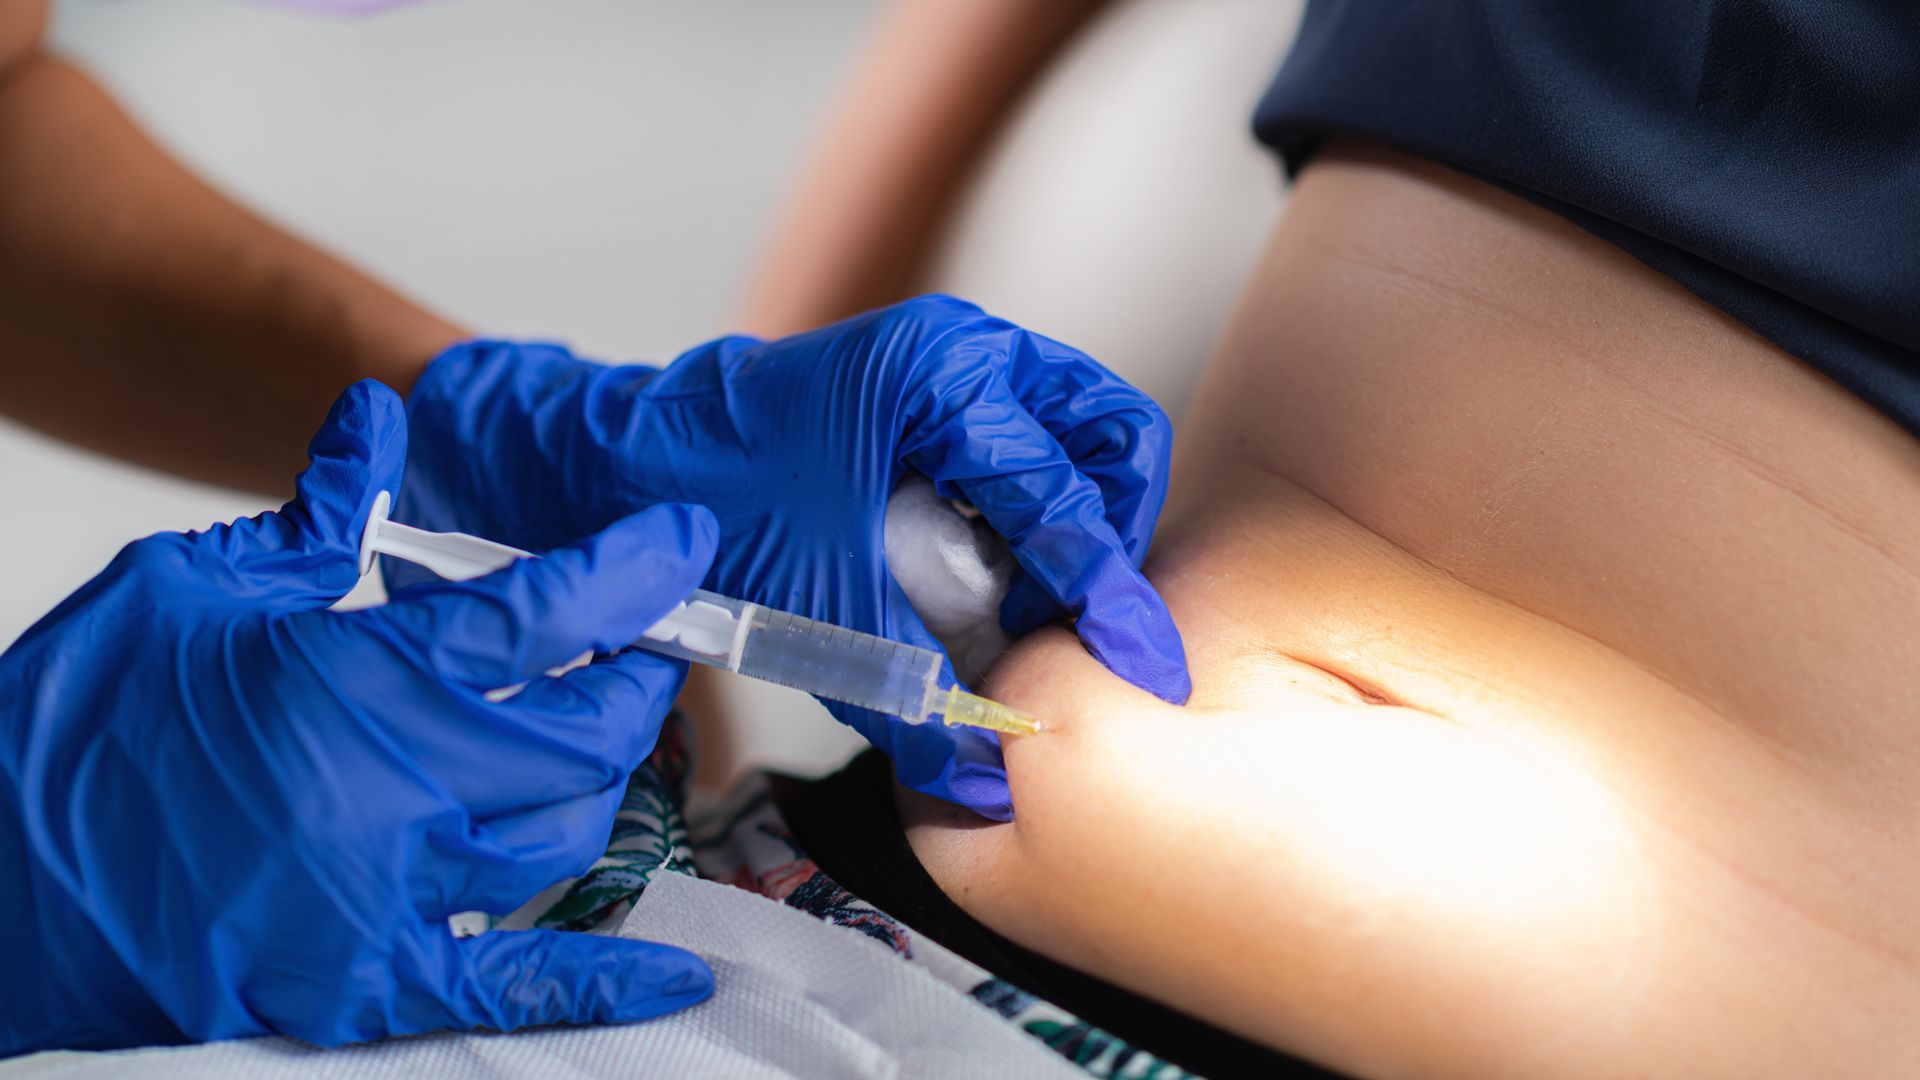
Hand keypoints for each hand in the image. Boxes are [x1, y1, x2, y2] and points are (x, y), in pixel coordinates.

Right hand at [0, 381, 717, 1053]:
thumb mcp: (178, 589)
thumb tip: (377, 420)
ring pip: (564, 843)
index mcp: (354, 678)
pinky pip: (512, 989)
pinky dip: (604, 984)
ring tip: (600, 746)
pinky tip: (677, 975)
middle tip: (640, 649)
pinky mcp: (362, 986)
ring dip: (601, 788)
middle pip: (582, 735)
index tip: (682, 540)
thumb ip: (308, 518)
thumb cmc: (67, 726)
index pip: (541, 614)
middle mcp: (394, 790)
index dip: (632, 571)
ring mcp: (386, 898)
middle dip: (634, 683)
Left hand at [400, 295, 1190, 818]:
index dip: (1104, 592)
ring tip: (1051, 599)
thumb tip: (983, 771)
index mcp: (940, 375)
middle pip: (1111, 432)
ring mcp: (960, 359)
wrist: (632, 463)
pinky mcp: (947, 389)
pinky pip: (1038, 439)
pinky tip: (1010, 571)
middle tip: (1088, 615)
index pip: (1063, 491)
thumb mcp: (821, 607)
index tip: (1137, 662)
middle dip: (1112, 530)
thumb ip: (910, 693)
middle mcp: (966, 348)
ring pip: (1085, 429)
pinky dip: (1043, 503)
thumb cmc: (712, 506)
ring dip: (1084, 515)